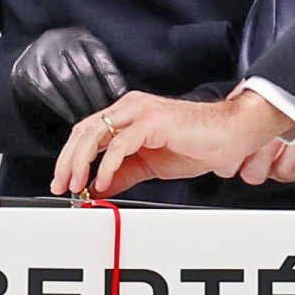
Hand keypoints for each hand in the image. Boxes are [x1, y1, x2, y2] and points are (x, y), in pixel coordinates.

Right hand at [9, 25, 126, 126]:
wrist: (28, 61)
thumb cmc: (66, 65)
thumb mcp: (85, 59)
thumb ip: (102, 71)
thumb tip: (122, 96)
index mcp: (79, 36)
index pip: (99, 56)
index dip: (111, 78)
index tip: (121, 98)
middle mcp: (58, 40)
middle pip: (83, 70)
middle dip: (97, 95)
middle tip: (107, 115)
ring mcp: (40, 54)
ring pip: (66, 81)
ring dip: (81, 103)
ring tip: (91, 119)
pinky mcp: (26, 70)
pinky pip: (48, 90)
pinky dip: (62, 106)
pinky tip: (72, 117)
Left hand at [50, 88, 294, 198]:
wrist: (233, 134)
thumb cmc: (199, 143)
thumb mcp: (151, 164)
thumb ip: (124, 173)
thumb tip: (99, 187)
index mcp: (128, 114)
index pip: (87, 132)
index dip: (70, 157)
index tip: (63, 182)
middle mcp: (130, 107)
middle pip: (84, 131)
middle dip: (67, 161)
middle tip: (62, 186)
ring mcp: (141, 111)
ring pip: (96, 134)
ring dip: (80, 162)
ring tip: (77, 184)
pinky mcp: (153, 121)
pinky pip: (121, 143)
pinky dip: (107, 164)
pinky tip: (103, 180)